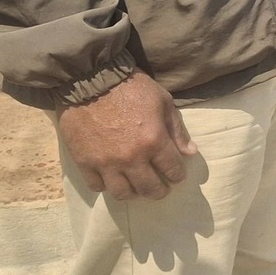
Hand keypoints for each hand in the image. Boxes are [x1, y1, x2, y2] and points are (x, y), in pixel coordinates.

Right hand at [57, 71, 197, 201]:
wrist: (91, 80)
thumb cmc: (131, 88)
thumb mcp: (163, 102)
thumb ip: (177, 130)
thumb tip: (190, 153)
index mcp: (154, 141)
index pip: (173, 170)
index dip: (177, 175)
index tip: (176, 175)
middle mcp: (131, 158)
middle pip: (149, 188)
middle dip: (159, 191)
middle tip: (160, 188)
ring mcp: (106, 163)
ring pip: (123, 193)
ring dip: (133, 193)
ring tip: (136, 186)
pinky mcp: (84, 163)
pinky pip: (97, 186)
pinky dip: (106, 185)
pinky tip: (112, 178)